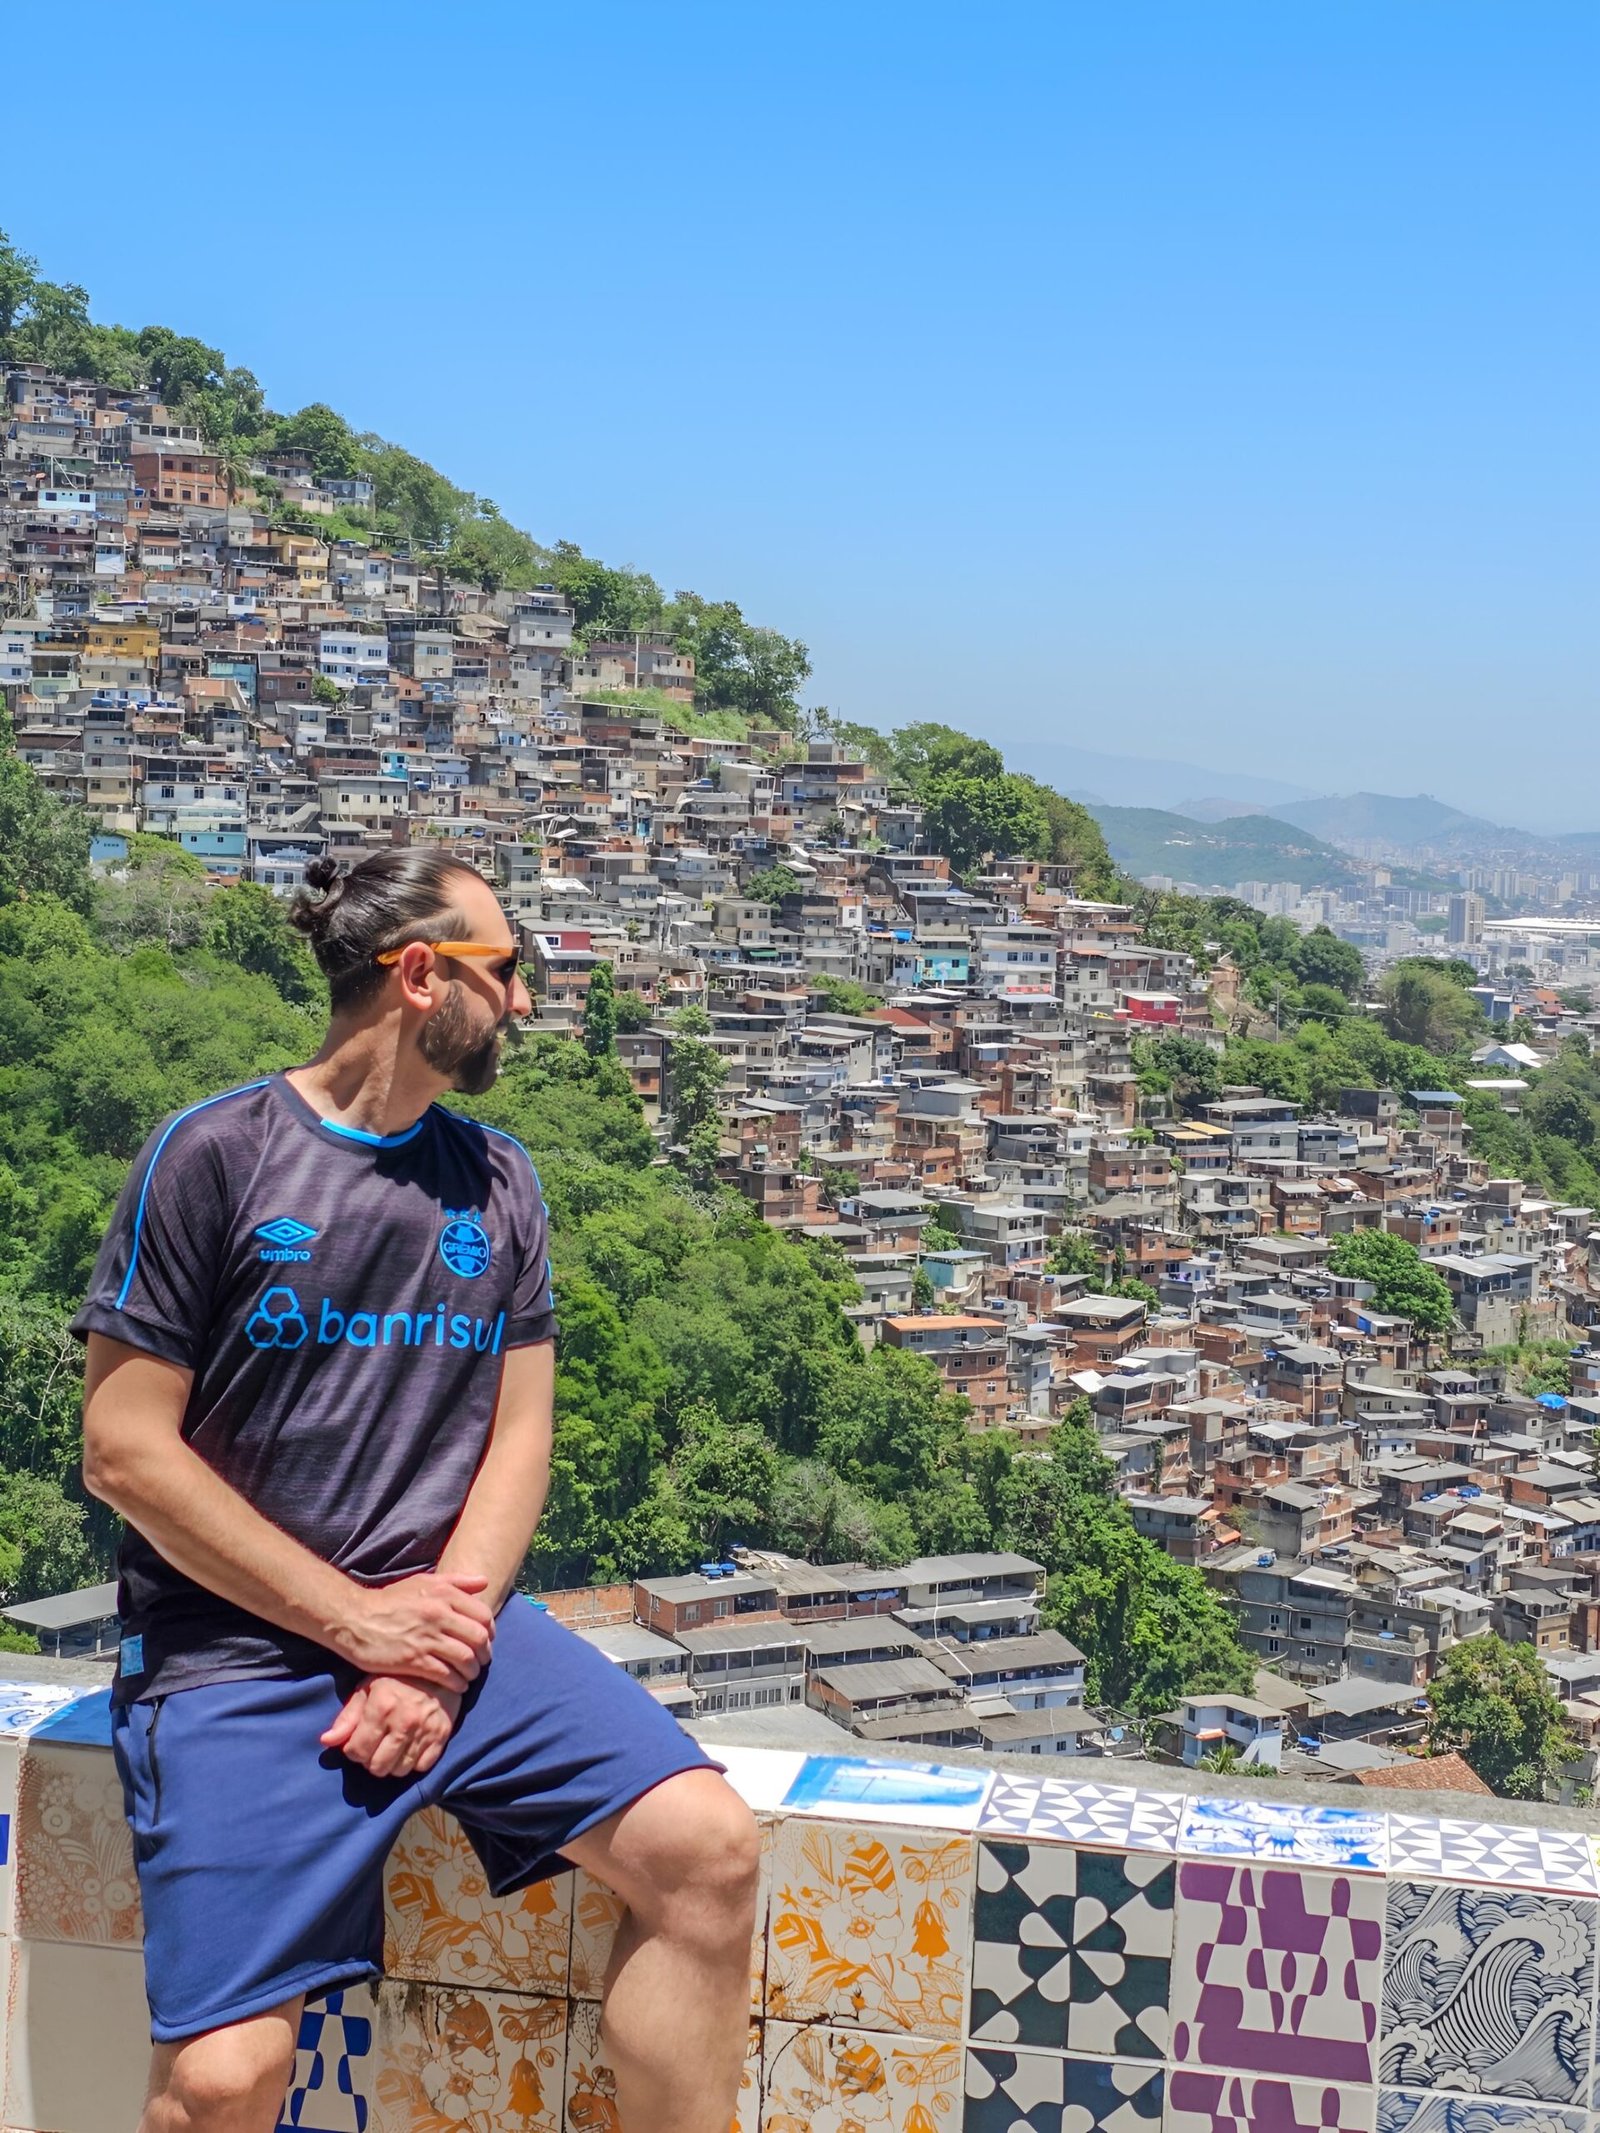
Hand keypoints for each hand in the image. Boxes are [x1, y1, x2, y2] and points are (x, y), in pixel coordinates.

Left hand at [321, 1676, 462, 1779]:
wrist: (439, 1668)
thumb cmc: (397, 1678)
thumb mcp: (367, 1689)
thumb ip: (347, 1717)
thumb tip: (325, 1741)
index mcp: (382, 1706)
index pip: (356, 1751)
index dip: (353, 1750)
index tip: (358, 1741)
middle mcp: (404, 1721)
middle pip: (377, 1767)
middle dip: (371, 1760)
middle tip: (376, 1746)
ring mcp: (425, 1730)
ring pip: (399, 1771)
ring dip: (392, 1763)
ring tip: (392, 1746)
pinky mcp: (442, 1736)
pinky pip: (422, 1767)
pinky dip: (414, 1762)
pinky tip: (410, 1746)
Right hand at [336, 1572, 495, 1691]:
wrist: (354, 1618)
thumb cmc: (389, 1601)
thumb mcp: (422, 1581)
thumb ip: (456, 1581)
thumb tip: (485, 1581)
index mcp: (443, 1594)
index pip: (483, 1615)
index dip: (490, 1632)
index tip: (487, 1641)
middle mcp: (438, 1614)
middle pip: (478, 1639)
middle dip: (485, 1654)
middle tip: (481, 1662)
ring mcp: (426, 1638)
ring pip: (466, 1659)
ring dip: (473, 1671)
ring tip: (469, 1676)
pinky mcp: (413, 1660)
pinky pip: (447, 1675)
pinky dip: (457, 1683)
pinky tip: (456, 1686)